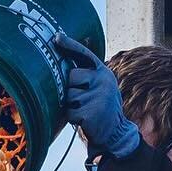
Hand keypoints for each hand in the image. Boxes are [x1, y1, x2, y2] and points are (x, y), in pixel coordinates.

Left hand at [56, 33, 139, 159]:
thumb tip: (60, 63)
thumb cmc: (99, 107)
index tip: (56, 37)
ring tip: (83, 109)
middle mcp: (103, 80)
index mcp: (103, 71)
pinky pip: (68, 111)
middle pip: (70, 76)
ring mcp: (98, 96)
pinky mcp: (91, 112)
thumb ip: (85, 74)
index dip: (69, 45)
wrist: (115, 132)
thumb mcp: (98, 86)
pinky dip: (71, 117)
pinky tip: (84, 119)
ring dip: (70, 104)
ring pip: (68, 95)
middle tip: (80, 99)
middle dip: (69, 87)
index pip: (84, 54)